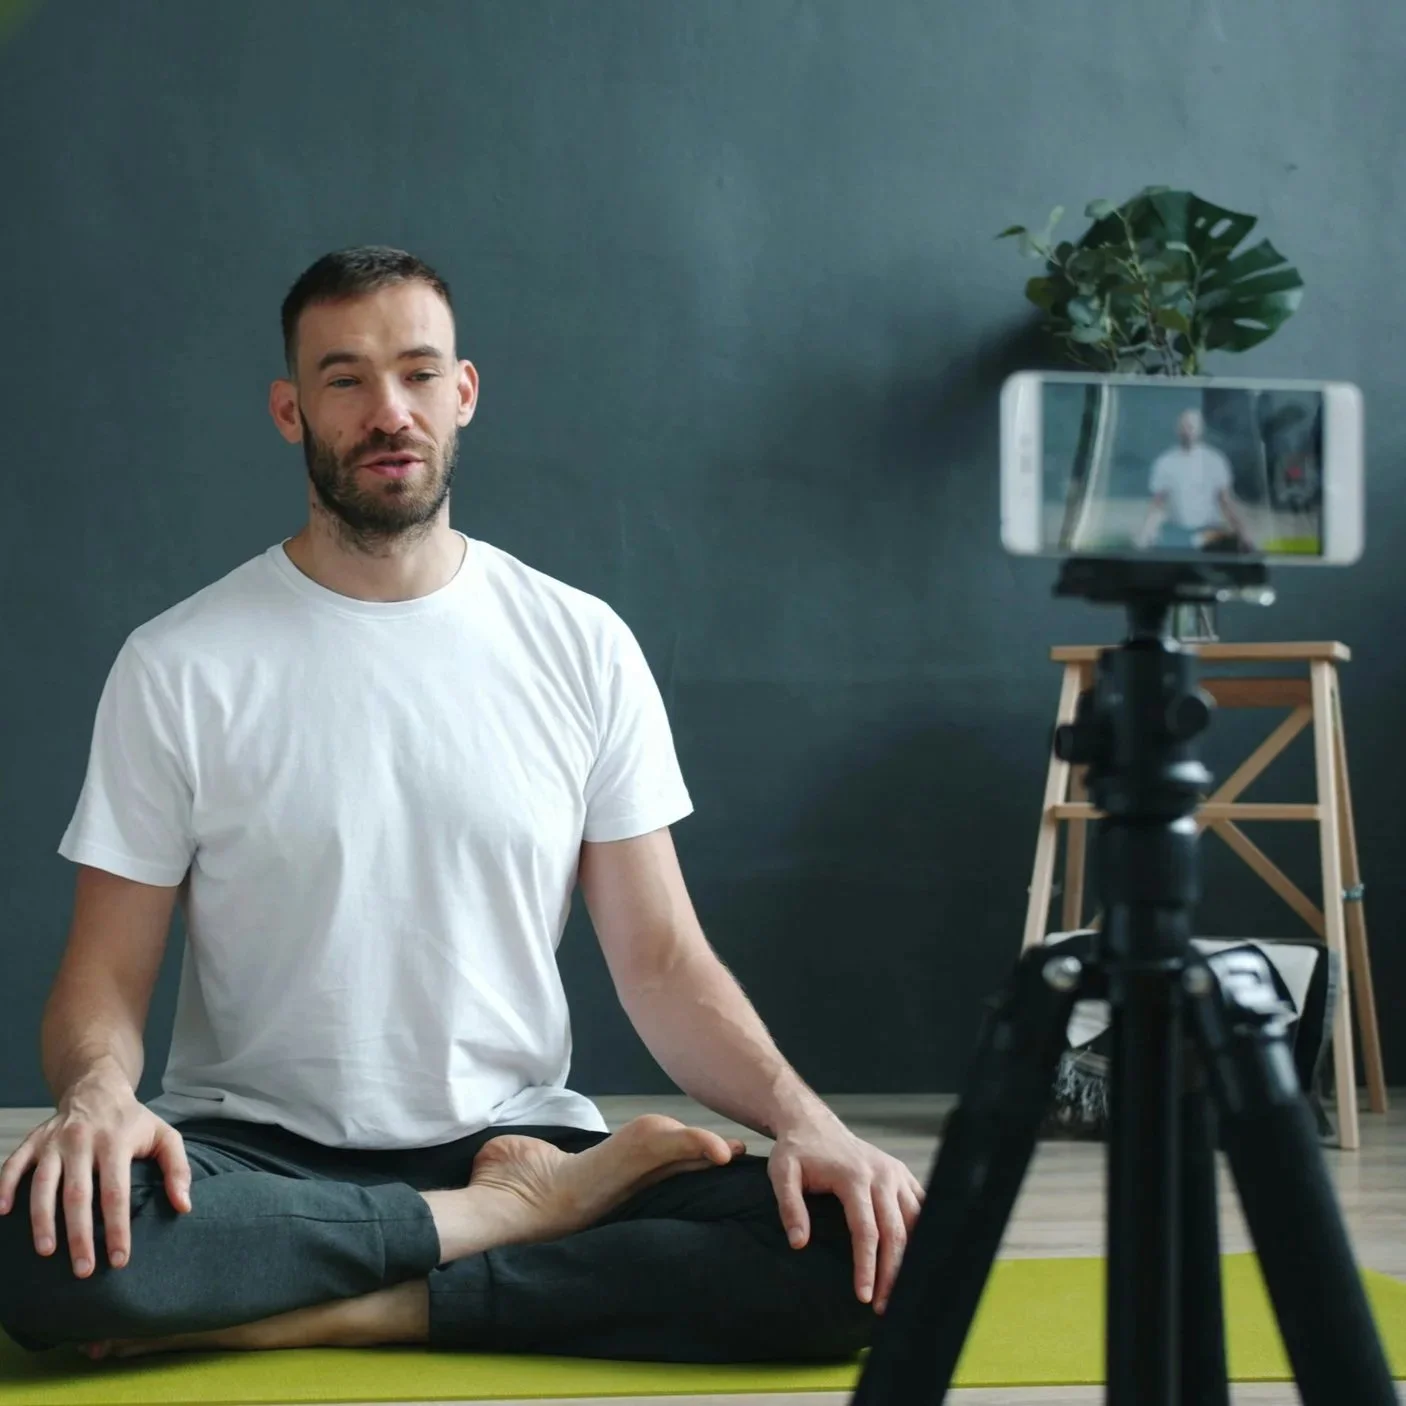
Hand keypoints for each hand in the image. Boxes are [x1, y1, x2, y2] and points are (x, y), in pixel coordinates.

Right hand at [0, 1075, 190, 1276]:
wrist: (98, 1088)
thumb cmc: (133, 1122)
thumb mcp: (164, 1136)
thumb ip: (178, 1168)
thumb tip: (185, 1206)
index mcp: (116, 1141)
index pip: (116, 1192)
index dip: (118, 1228)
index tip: (119, 1261)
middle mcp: (83, 1141)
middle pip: (78, 1194)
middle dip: (79, 1235)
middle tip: (83, 1270)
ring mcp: (54, 1141)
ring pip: (43, 1184)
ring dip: (41, 1219)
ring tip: (46, 1251)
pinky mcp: (33, 1141)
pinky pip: (14, 1164)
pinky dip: (4, 1187)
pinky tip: (2, 1213)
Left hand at [768, 1113, 924, 1313]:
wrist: (814, 1125)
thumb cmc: (797, 1152)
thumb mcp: (782, 1173)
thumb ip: (789, 1206)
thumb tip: (799, 1243)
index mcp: (854, 1176)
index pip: (866, 1229)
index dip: (867, 1265)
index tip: (864, 1296)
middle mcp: (882, 1174)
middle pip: (896, 1231)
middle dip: (892, 1273)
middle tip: (883, 1308)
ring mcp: (896, 1173)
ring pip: (916, 1223)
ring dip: (912, 1258)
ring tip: (903, 1292)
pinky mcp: (903, 1175)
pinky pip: (922, 1207)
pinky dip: (924, 1234)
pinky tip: (921, 1260)